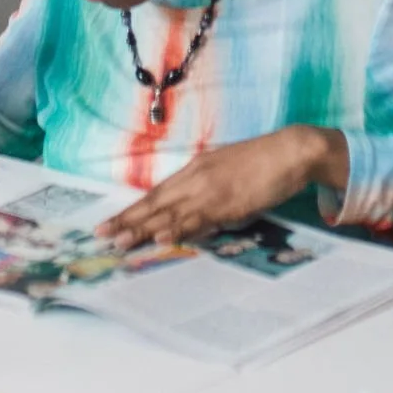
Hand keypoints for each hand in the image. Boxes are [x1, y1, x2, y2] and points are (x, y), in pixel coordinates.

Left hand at [99, 125, 348, 250]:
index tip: (113, 222)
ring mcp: (211, 189)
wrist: (291, 150)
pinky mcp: (228, 201)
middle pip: (156, 203)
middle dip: (128, 220)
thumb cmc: (263, 162)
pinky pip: (199, 218)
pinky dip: (179, 229)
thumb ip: (208, 191)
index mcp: (195, 169)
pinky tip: (162, 238)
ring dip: (144, 228)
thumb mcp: (227, 174)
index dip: (134, 210)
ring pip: (171, 213)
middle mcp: (197, 177)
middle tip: (101, 234)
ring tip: (121, 242)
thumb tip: (193, 213)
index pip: (158, 194)